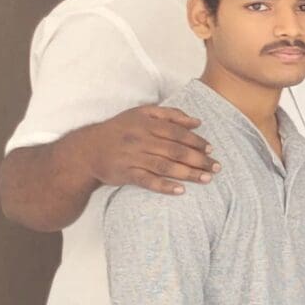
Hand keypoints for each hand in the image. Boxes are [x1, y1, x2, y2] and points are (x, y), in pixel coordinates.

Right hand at [78, 104, 213, 195]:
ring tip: (206, 179)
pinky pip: (147, 181)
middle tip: (216, 167)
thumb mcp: (142, 114)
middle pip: (175, 150)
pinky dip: (164, 186)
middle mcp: (140, 139)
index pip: (177, 133)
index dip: (196, 141)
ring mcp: (132, 157)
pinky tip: (180, 190)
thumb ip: (170, 115)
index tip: (211, 150)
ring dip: (188, 174)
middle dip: (198, 160)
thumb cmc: (121, 130)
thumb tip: (197, 122)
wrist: (88, 149)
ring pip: (165, 166)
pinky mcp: (125, 173)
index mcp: (146, 123)